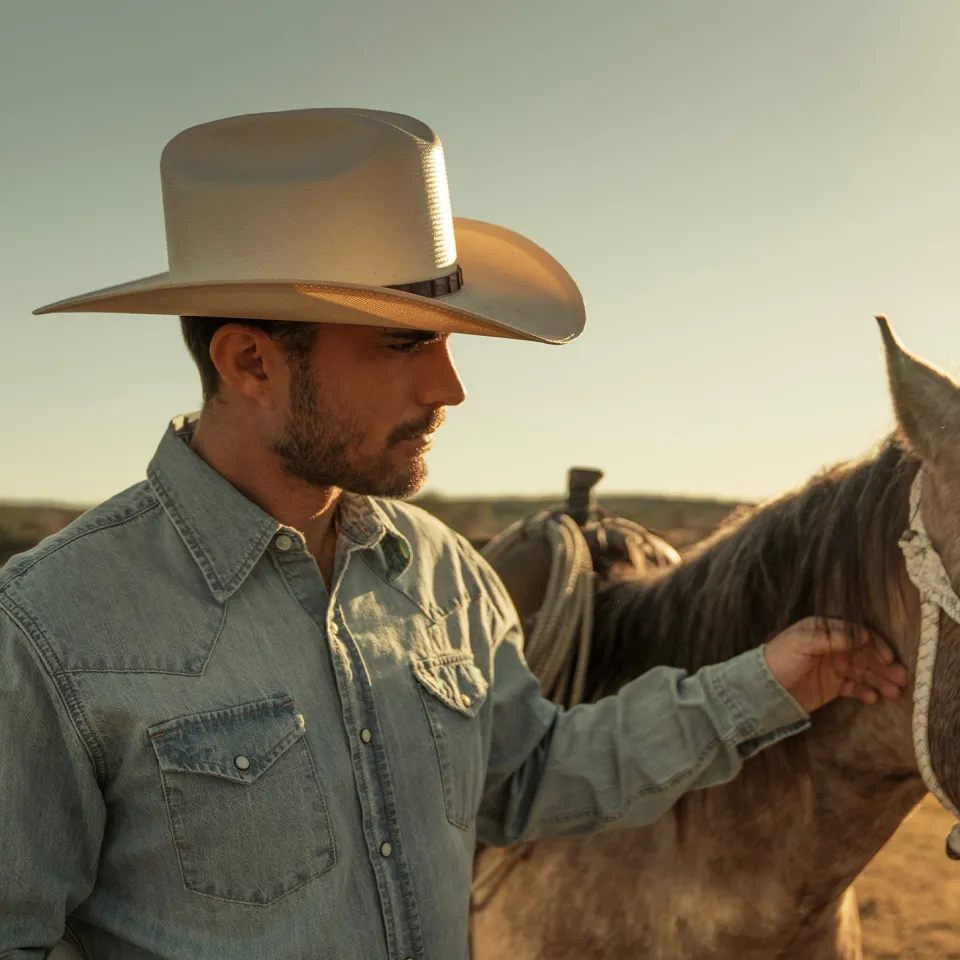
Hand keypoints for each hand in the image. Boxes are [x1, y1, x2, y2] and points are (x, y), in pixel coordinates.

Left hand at [763, 617, 908, 713]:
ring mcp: (834, 667)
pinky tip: (874, 698)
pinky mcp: (833, 686)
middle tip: (902, 678)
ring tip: (895, 692)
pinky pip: (855, 687)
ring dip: (881, 680)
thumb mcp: (800, 644)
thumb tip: (859, 636)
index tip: (887, 657)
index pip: (856, 634)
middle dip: (884, 665)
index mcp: (824, 631)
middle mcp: (832, 647)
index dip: (874, 645)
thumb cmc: (780, 659)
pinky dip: (866, 691)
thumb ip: (828, 638)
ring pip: (864, 671)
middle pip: (864, 654)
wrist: (763, 688)